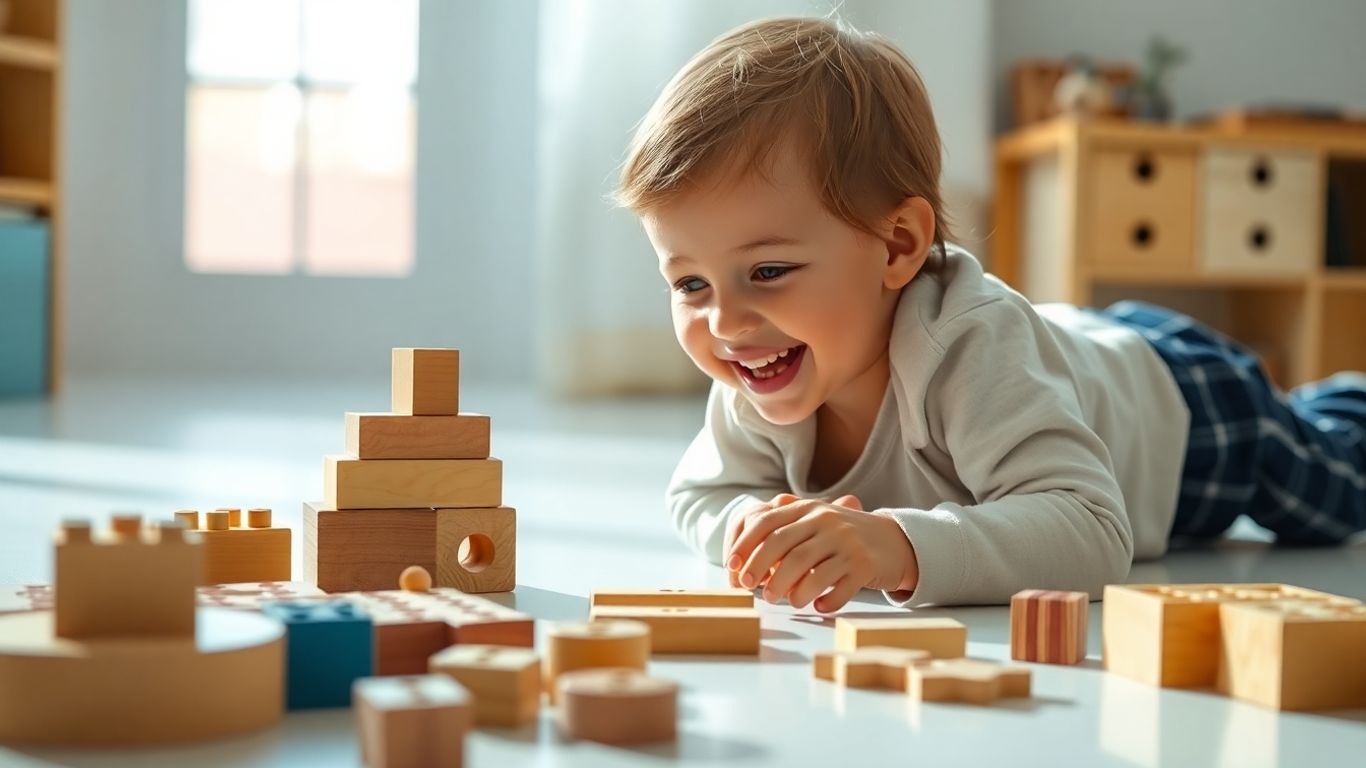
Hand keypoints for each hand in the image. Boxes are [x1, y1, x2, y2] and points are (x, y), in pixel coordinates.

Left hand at [727, 495, 918, 612]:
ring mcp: (847, 543)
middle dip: (760, 569)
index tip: (731, 566)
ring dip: (789, 590)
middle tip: (749, 588)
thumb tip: (744, 563)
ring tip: (782, 600)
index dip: (745, 545)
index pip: (767, 522)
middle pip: (783, 546)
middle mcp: (827, 521)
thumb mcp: (817, 524)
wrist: (895, 540)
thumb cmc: (844, 537)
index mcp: (809, 509)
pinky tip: (817, 606)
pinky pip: (838, 588)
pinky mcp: (865, 566)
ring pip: (808, 569)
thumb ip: (786, 533)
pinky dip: (824, 601)